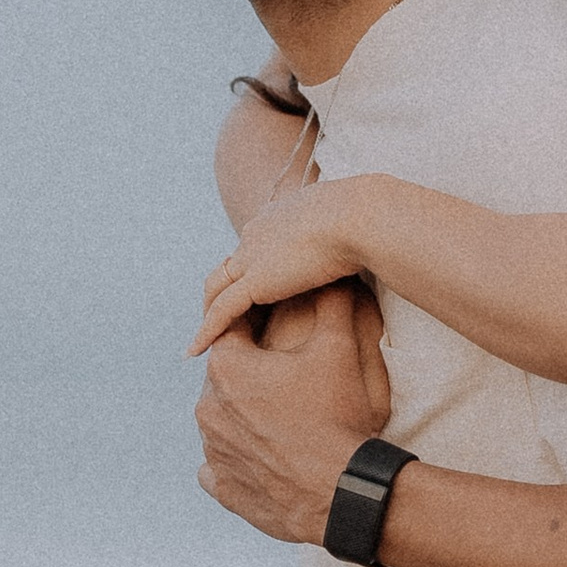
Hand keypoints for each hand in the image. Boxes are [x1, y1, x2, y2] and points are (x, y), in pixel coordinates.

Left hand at [188, 178, 373, 354]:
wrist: (362, 217)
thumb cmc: (370, 222)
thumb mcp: (353, 228)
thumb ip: (347, 240)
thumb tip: (365, 248)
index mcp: (279, 217)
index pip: (255, 246)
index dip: (252, 268)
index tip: (258, 290)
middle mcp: (257, 233)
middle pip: (230, 266)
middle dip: (225, 291)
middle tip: (225, 319)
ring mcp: (252, 256)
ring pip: (218, 288)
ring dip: (211, 312)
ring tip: (208, 337)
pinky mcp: (255, 280)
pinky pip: (222, 311)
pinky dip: (208, 330)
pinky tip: (196, 349)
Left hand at [196, 284, 394, 550]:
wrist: (341, 491)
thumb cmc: (338, 416)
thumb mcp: (340, 350)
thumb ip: (332, 304)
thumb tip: (332, 273)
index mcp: (228, 367)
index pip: (234, 329)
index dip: (260, 324)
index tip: (279, 326)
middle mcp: (207, 407)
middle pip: (226, 376)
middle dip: (252, 372)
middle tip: (287, 377)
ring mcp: (212, 450)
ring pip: (221, 420)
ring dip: (243, 415)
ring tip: (281, 418)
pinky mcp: (222, 486)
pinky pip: (218, 467)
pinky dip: (236, 459)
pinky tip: (261, 457)